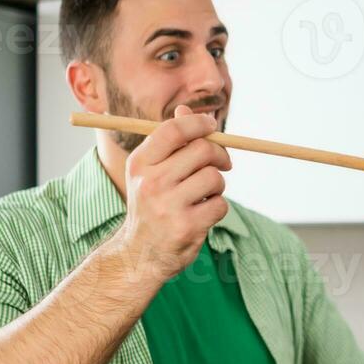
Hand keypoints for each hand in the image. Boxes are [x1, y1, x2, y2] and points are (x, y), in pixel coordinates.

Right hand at [116, 104, 231, 284]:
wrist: (140, 254)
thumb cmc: (151, 206)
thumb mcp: (150, 173)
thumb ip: (169, 142)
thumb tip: (186, 109)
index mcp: (140, 163)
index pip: (174, 130)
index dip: (198, 123)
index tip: (212, 126)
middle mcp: (151, 182)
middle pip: (202, 151)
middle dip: (219, 155)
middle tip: (223, 162)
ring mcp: (168, 206)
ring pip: (215, 178)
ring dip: (218, 185)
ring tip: (205, 195)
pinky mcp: (187, 227)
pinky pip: (220, 204)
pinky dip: (218, 207)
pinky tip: (203, 214)